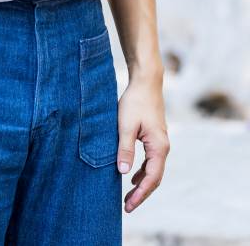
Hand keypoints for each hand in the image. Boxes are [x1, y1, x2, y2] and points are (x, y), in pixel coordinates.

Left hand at [116, 76, 169, 212]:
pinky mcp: (155, 137)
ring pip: (153, 170)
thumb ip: (125, 149)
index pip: (151, 178)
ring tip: (129, 195)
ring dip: (142, 183)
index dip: (140, 194)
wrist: (146, 81)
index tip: (128, 206)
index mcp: (159, 147)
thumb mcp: (125, 125)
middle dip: (142, 193)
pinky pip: (151, 160)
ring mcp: (160, 142)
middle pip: (155, 178)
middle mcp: (163, 147)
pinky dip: (143, 171)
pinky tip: (133, 175)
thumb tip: (124, 173)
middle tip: (128, 206)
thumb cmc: (135, 101)